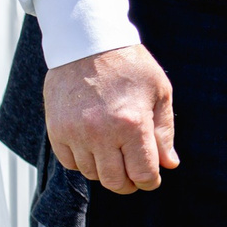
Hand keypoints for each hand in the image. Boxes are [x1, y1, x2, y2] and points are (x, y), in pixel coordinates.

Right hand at [45, 44, 177, 194]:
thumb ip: (165, 132)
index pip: (143, 173)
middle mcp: (102, 133)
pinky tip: (94, 147)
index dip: (151, 181)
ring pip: (92, 174)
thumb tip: (169, 164)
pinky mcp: (57, 130)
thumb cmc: (129, 65)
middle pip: (116, 181)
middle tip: (135, 174)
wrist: (87, 43)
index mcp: (133, 124)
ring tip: (116, 154)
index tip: (152, 178)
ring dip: (107, 171)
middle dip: (129, 184)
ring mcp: (76, 133)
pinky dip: (84, 162)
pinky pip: (70, 163)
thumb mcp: (159, 92)